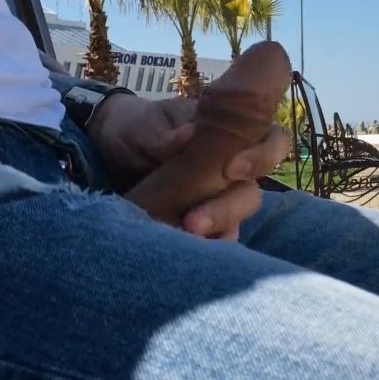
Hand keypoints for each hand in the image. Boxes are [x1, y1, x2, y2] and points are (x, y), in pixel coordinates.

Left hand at [86, 94, 289, 240]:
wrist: (108, 149)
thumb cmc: (136, 128)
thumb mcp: (144, 126)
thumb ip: (164, 134)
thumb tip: (187, 135)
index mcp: (228, 134)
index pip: (270, 141)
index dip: (263, 156)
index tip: (232, 169)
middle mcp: (231, 168)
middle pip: (251, 193)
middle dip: (227, 210)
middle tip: (193, 222)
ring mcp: (216, 198)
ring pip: (235, 222)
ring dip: (214, 234)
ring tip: (181, 240)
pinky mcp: (200, 224)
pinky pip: (214, 241)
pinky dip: (201, 250)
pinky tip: (179, 253)